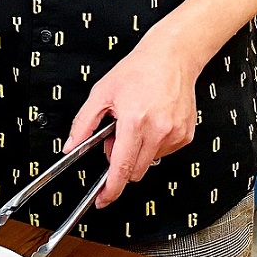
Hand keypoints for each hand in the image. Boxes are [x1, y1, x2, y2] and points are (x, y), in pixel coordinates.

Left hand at [65, 40, 199, 208]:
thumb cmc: (139, 70)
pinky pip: (164, 153)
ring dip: (138, 152)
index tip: (103, 199)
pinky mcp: (186, 135)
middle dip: (120, 162)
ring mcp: (175, 135)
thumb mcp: (102, 93)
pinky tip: (151, 123)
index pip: (121, 166)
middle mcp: (158, 130)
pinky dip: (153, 145)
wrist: (173, 57)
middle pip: (134, 170)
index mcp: (135, 121)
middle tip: (116, 137)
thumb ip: (83, 123)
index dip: (111, 188)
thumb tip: (71, 145)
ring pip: (149, 162)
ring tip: (135, 124)